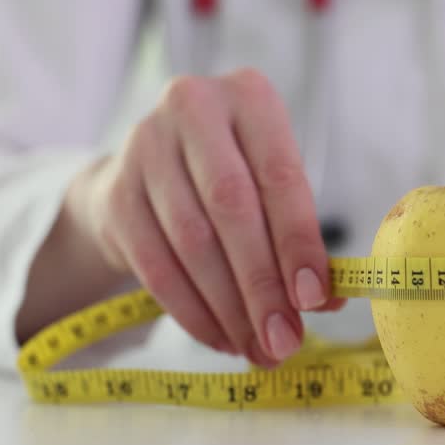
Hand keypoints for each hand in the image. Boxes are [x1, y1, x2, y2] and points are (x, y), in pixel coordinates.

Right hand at [78, 69, 342, 366]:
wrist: (146, 170)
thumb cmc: (233, 175)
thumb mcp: (272, 185)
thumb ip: (300, 235)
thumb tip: (329, 298)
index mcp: (249, 96)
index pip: (280, 176)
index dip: (298, 241)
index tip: (313, 299)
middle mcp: (192, 107)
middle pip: (232, 209)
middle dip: (262, 284)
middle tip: (284, 339)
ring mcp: (145, 145)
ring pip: (192, 241)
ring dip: (229, 307)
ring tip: (258, 348)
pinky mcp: (115, 192)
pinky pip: (156, 265)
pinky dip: (192, 311)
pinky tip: (220, 337)